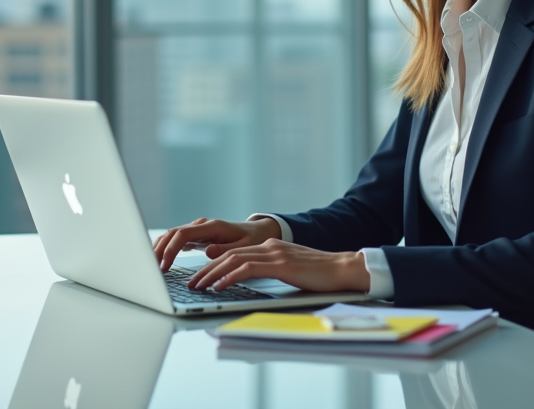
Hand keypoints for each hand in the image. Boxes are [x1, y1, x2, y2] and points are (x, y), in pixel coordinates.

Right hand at [153, 217, 279, 271]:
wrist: (257, 232)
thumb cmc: (252, 240)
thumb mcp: (244, 247)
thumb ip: (226, 249)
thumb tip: (208, 252)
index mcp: (212, 226)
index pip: (183, 234)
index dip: (171, 249)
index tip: (165, 265)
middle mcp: (201, 225)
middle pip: (172, 233)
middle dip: (159, 249)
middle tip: (150, 268)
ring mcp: (197, 229)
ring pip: (171, 235)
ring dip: (159, 248)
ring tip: (151, 266)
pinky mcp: (195, 236)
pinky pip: (176, 240)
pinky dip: (165, 248)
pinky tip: (158, 260)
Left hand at [187, 238, 370, 293]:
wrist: (343, 269)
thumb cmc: (319, 275)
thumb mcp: (289, 271)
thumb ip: (269, 272)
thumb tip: (249, 282)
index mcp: (270, 248)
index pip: (234, 254)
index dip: (213, 265)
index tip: (200, 277)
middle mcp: (269, 247)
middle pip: (228, 255)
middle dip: (205, 270)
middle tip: (190, 283)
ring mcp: (274, 254)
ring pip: (233, 260)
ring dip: (211, 274)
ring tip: (198, 286)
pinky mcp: (280, 264)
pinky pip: (248, 269)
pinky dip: (229, 277)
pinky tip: (219, 286)